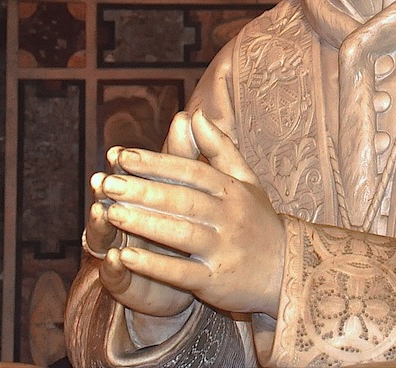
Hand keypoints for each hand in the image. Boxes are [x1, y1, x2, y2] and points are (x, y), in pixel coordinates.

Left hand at [102, 111, 286, 316]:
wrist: (289, 270)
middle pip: (181, 200)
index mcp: (232, 190)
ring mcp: (223, 250)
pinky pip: (181, 272)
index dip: (154, 163)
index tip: (120, 155)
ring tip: (108, 213)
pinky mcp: (215, 281)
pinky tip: (125, 256)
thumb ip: (219, 148)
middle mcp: (228, 217)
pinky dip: (153, 264)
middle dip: (141, 190)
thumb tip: (194, 114)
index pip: (189, 171)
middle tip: (106, 182)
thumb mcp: (246, 180)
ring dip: (142, 223)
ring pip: (179, 234)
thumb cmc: (258, 221)